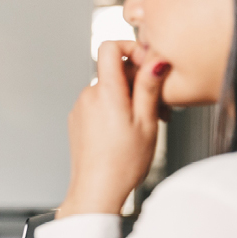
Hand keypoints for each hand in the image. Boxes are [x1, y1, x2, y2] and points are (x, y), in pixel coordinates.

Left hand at [58, 40, 168, 218]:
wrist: (96, 190)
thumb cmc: (122, 163)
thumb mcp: (146, 121)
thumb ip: (148, 86)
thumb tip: (155, 59)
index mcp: (106, 92)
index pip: (109, 47)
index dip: (130, 48)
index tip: (147, 63)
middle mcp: (88, 96)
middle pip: (114, 71)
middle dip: (138, 81)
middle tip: (159, 106)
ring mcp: (80, 108)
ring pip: (109, 89)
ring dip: (128, 98)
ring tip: (145, 124)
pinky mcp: (78, 120)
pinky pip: (99, 104)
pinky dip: (115, 109)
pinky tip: (127, 131)